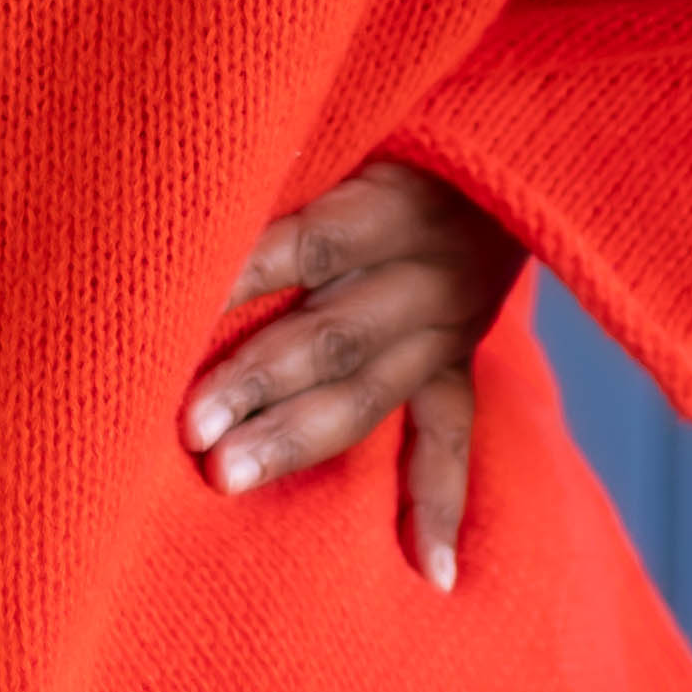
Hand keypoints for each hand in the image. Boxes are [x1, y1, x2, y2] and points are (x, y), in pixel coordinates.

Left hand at [184, 153, 526, 588]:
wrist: (521, 131)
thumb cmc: (403, 119)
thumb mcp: (360, 116)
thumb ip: (289, 155)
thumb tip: (174, 184)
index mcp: (391, 201)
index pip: (304, 243)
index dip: (239, 276)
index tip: (170, 312)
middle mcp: (423, 271)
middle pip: (329, 333)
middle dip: (255, 381)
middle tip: (190, 429)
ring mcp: (446, 323)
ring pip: (369, 391)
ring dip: (297, 436)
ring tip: (230, 479)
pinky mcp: (458, 357)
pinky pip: (451, 436)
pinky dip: (436, 503)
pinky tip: (431, 575)